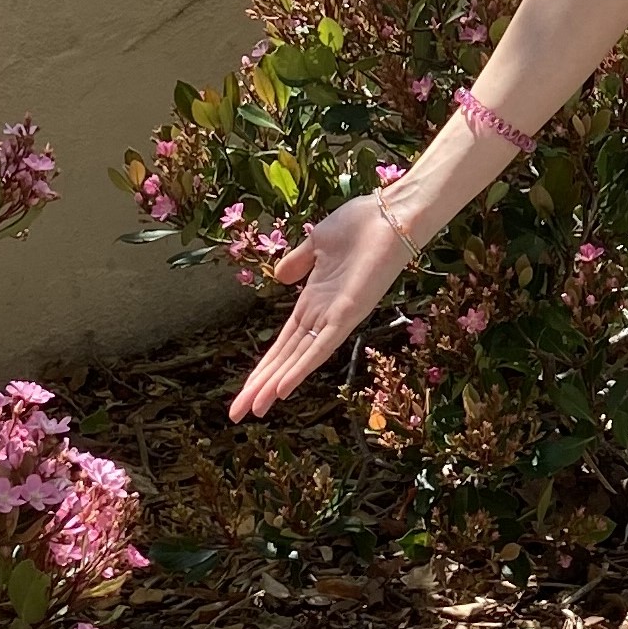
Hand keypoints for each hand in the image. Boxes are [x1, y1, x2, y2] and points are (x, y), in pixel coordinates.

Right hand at [228, 190, 421, 422]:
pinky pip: (321, 346)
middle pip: (286, 357)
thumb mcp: (317, 242)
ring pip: (299, 359)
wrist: (390, 214)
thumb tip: (278, 277)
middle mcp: (324, 315)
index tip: (244, 390)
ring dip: (275, 384)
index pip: (284, 342)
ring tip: (254, 409)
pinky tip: (284, 389)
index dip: (263, 366)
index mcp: (314, 301)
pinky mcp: (349, 314)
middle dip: (260, 384)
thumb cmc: (360, 224)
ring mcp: (336, 317)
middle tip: (237, 414)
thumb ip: (298, 262)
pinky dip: (302, 367)